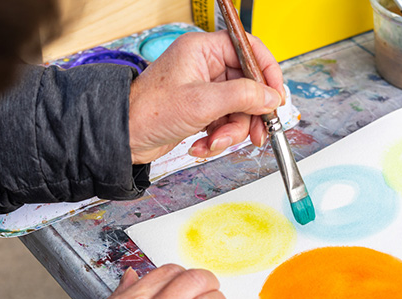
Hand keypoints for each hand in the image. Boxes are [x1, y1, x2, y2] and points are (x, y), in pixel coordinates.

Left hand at [128, 31, 285, 163]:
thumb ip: (242, 96)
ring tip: (215, 142)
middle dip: (250, 114)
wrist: (125, 138)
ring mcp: (203, 89)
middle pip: (248, 85)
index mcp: (204, 50)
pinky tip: (203, 145)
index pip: (249, 50)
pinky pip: (225, 122)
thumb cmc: (149, 112)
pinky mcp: (201, 110)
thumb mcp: (203, 102)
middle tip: (258, 133)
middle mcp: (205, 66)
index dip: (267, 73)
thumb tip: (270, 96)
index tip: (276, 96)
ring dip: (232, 131)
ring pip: (238, 109)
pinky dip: (219, 137)